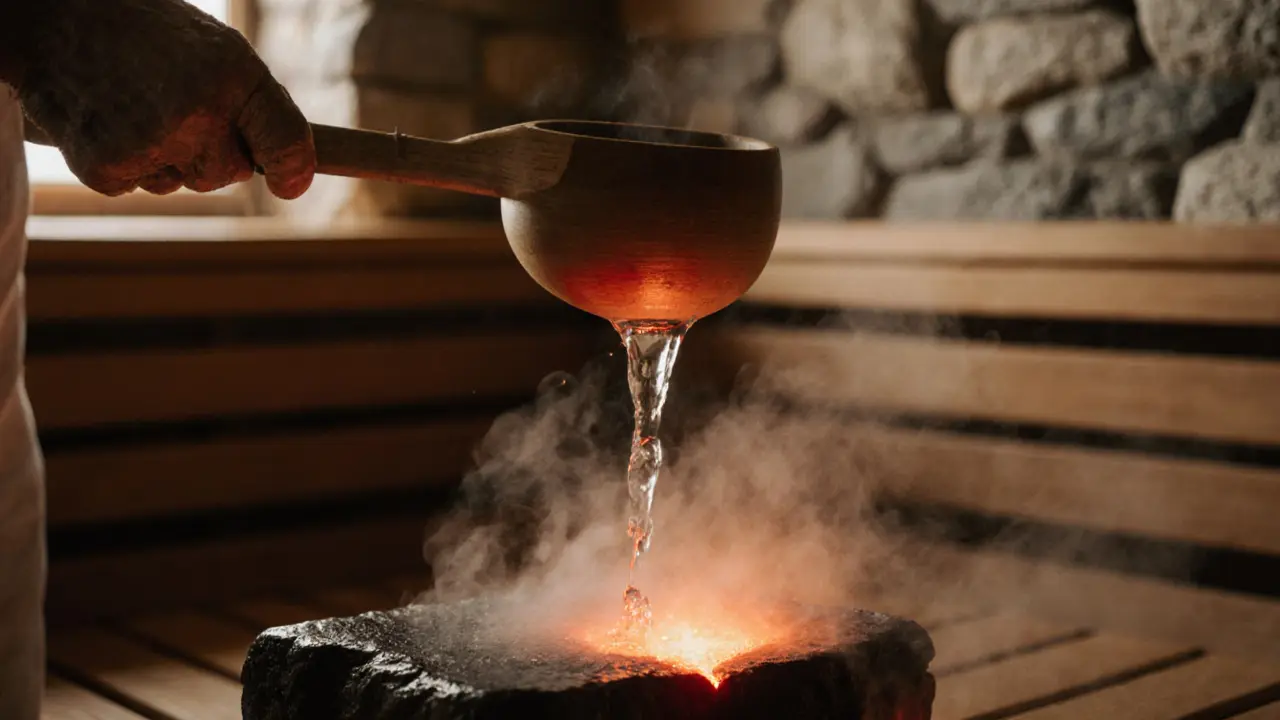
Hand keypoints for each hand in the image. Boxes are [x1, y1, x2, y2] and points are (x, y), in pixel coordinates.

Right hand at [16, 0, 313, 198]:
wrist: (54, 17)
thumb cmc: (147, 36)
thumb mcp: (216, 51)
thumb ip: (256, 106)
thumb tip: (291, 175)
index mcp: (235, 76)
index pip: (286, 143)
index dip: (292, 169)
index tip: (289, 184)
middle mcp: (199, 111)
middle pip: (229, 174)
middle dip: (210, 154)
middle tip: (172, 108)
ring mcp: (152, 142)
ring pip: (182, 182)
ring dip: (165, 158)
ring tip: (134, 105)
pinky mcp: (107, 166)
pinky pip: (135, 187)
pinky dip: (122, 163)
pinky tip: (106, 120)